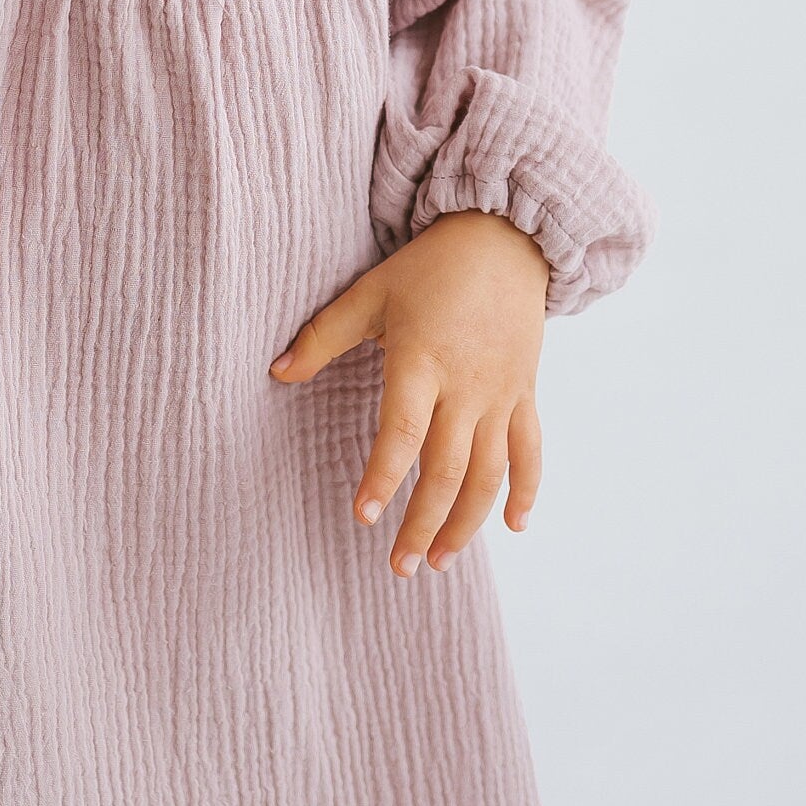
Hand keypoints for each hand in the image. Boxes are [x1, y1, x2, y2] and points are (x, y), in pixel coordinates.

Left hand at [266, 211, 547, 577]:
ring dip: (467, 522)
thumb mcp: (370, 293)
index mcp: (422, 359)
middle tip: (399, 567)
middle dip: (423, 522)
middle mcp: (466, 384)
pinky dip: (526, 491)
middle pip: (448, 468)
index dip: (383, 476)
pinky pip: (531, 451)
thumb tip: (275, 372)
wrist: (503, 238)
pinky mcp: (525, 393)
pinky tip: (513, 528)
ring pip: (490, 472)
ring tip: (439, 561)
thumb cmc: (428, 268)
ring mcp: (501, 392)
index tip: (364, 517)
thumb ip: (321, 337)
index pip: (402, 431)